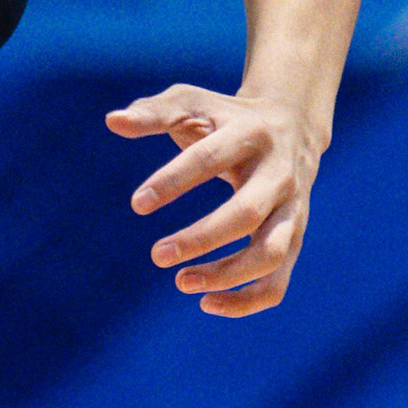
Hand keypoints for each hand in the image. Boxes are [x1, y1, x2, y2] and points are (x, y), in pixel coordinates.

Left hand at [105, 83, 323, 315]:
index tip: (137, 204)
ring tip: (181, 282)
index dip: (172, 182)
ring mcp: (292, 209)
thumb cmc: (224, 116)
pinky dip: (248, 300)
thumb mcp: (192, 102)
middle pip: (246, 214)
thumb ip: (153, 113)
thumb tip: (112, 121)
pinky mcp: (295, 237)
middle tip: (157, 255)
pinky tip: (207, 304)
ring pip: (271, 254)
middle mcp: (278, 174)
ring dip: (227, 275)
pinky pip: (279, 280)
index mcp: (250, 133)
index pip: (209, 159)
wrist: (291, 126)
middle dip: (201, 239)